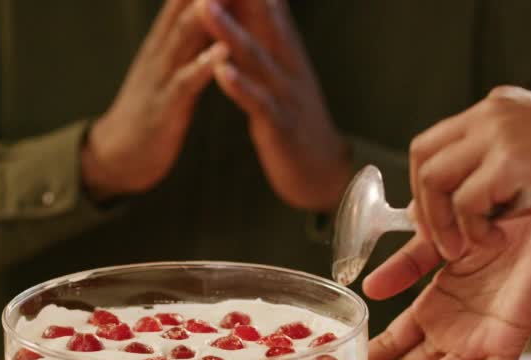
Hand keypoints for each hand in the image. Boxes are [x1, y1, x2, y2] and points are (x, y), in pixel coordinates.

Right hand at [82, 0, 224, 198]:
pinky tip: (224, 50)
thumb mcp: (170, 62)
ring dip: (207, 8)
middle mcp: (162, 47)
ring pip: (185, 34)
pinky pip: (186, 83)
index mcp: (167, 37)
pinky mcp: (165, 108)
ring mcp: (161, 75)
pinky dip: (205, 65)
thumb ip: (189, 32)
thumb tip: (209, 3)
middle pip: (188, 1)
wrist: (118, 156)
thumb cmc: (151, 108)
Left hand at [200, 0, 351, 210]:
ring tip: (206, 6)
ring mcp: (285, 94)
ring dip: (230, 32)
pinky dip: (241, 87)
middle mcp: (287, 64)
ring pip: (256, 58)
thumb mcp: (282, 67)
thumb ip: (266, 30)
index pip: (265, 2)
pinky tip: (221, 72)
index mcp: (285, 48)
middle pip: (261, 19)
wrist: (324, 172)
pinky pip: (259, 104)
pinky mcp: (280, 126)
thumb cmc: (296, 117)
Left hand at [409, 86, 530, 261]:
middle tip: (445, 242)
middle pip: (423, 156)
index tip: (438, 221)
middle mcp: (493, 113)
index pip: (434, 142)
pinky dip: (474, 230)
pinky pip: (465, 202)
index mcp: (498, 109)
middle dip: (425, 206)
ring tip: (469, 246)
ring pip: (436, 180)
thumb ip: (496, 167)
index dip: (426, 186)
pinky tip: (500, 239)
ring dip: (444, 222)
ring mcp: (501, 133)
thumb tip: (454, 199)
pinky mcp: (511, 161)